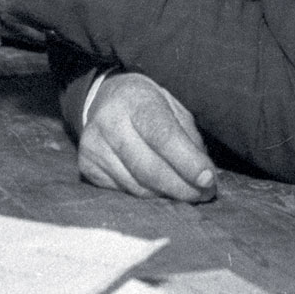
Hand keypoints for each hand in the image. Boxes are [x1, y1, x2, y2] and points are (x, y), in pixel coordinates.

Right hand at [78, 72, 215, 202]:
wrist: (105, 98)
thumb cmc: (147, 105)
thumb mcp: (172, 108)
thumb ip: (189, 139)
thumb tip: (204, 177)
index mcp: (135, 100)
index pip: (163, 136)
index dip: (188, 162)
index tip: (208, 180)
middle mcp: (109, 122)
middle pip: (150, 168)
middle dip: (182, 187)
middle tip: (204, 195)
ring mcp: (94, 145)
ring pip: (138, 186)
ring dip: (167, 195)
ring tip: (187, 193)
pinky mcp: (86, 166)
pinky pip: (123, 192)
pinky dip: (147, 195)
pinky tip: (159, 188)